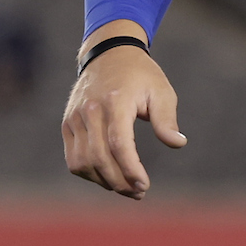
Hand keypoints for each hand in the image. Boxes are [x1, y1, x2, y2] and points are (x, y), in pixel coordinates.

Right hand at [62, 41, 183, 199]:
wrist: (108, 52)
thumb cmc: (140, 74)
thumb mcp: (161, 90)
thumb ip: (167, 119)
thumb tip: (177, 144)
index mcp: (115, 102)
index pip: (119, 144)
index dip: (131, 169)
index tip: (144, 185)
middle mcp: (90, 110)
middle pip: (99, 158)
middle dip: (119, 182)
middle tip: (139, 192)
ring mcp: (75, 118)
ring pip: (83, 162)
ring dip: (103, 181)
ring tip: (126, 188)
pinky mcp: (68, 124)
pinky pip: (73, 158)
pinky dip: (89, 173)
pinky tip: (108, 177)